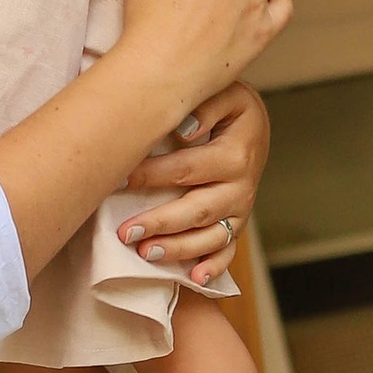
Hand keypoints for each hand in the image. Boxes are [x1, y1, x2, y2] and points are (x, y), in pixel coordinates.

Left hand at [122, 81, 268, 286]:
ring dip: (177, 249)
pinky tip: (194, 279)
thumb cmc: (228, 108)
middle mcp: (242, 186)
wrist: (253, 125)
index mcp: (236, 153)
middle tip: (125, 233)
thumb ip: (204, 106)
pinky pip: (228, 251)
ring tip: (144, 254)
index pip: (188, 168)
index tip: (119, 180)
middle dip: (160, 223)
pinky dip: (213, 267)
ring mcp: (241, 209)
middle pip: (198, 209)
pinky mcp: (238, 223)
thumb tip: (183, 130)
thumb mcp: (225, 93)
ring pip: (210, 236)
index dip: (152, 176)